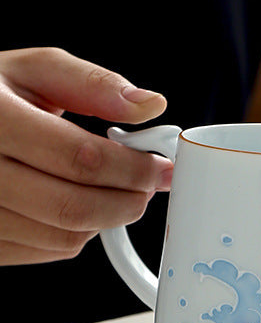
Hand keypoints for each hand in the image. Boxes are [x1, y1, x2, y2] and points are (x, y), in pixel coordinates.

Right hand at [0, 48, 172, 264]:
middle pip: (73, 207)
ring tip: (113, 187)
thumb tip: (150, 105)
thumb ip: (94, 84)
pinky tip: (76, 200)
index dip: (134, 168)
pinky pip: (47, 251)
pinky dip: (78, 232)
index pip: (80, 159)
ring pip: (65, 237)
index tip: (162, 166)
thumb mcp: (36, 71)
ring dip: (106, 217)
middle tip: (148, 184)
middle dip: (129, 199)